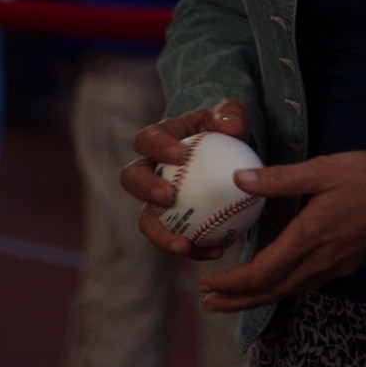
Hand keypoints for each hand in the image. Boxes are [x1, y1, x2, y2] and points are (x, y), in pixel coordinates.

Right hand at [121, 98, 255, 260]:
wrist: (234, 156)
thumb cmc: (229, 129)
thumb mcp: (233, 115)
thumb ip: (231, 115)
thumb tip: (230, 127)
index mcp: (161, 138)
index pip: (148, 139)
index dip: (157, 148)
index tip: (180, 157)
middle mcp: (151, 169)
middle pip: (132, 178)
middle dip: (144, 189)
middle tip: (168, 198)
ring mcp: (157, 199)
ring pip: (146, 219)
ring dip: (161, 234)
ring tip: (185, 244)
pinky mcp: (172, 221)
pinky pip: (176, 237)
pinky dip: (194, 247)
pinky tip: (216, 251)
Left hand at [192, 151, 365, 311]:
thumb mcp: (323, 170)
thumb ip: (280, 178)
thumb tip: (238, 180)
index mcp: (309, 238)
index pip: (262, 273)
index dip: (232, 284)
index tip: (208, 283)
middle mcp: (320, 260)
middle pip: (271, 292)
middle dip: (236, 300)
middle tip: (208, 303)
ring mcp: (335, 266)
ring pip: (288, 292)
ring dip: (256, 300)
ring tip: (231, 302)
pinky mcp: (346, 265)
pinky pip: (305, 286)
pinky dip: (280, 291)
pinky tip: (274, 284)